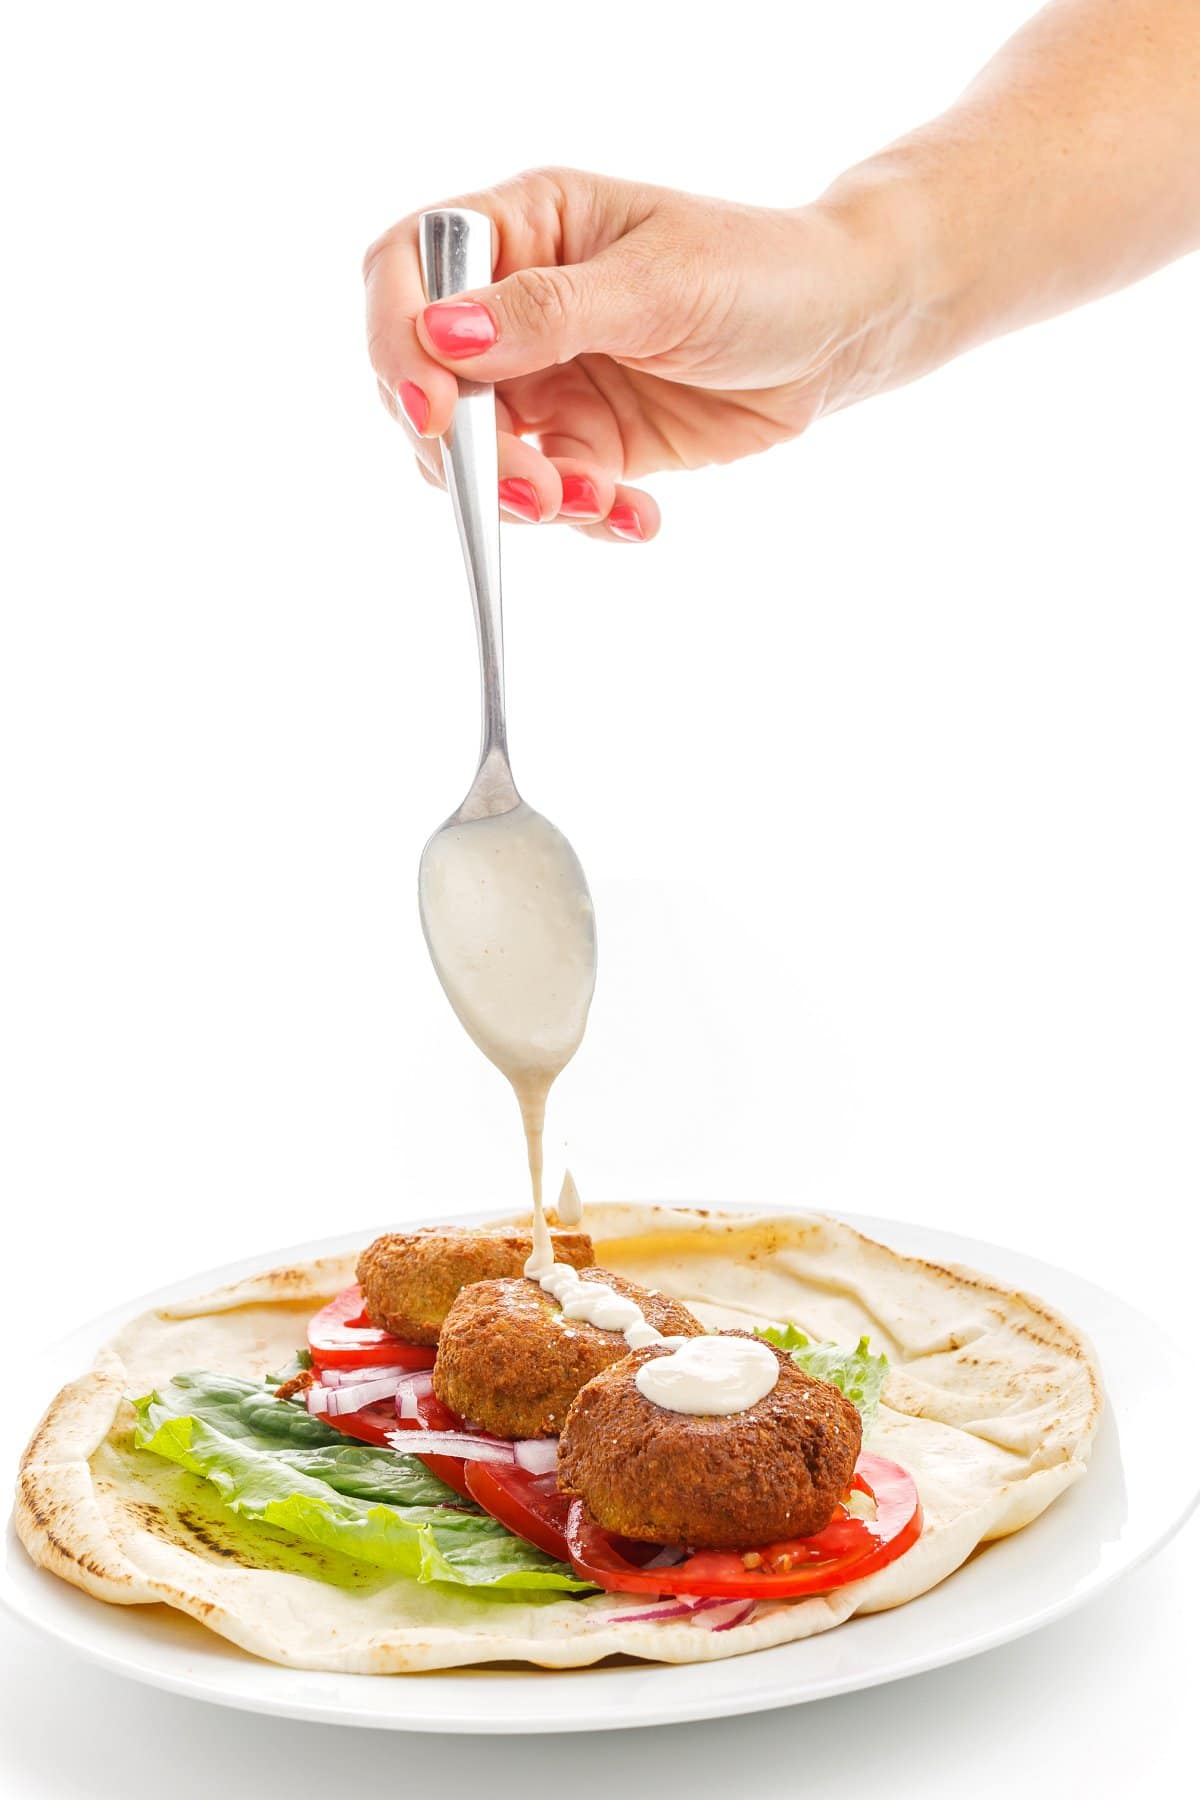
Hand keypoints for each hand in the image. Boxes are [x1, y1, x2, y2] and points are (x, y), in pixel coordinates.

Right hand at [363, 168, 907, 541]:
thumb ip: (549, 312)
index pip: (407, 272)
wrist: (843, 332)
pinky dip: (584, 517)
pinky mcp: (586, 441)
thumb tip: (444, 337)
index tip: (432, 411)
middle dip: (469, 449)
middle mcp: (518, 303)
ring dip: (524, 495)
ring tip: (595, 504)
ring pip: (481, 454)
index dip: (398, 342)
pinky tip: (637, 518)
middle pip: (431, 382)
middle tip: (531, 490)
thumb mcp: (659, 284)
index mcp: (524, 225)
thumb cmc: (762, 272)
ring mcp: (547, 377)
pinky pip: (550, 493)